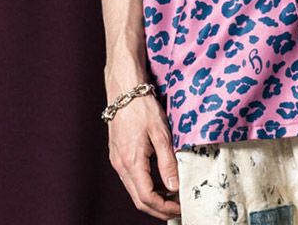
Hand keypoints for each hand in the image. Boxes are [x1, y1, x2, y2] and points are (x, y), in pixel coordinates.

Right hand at [107, 94, 180, 219]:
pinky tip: (159, 181)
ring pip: (134, 191)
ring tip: (172, 196)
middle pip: (138, 200)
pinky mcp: (118, 155)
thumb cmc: (142, 107)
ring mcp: (117, 161)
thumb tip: (174, 186)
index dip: (164, 207)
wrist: (124, 89)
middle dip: (159, 208)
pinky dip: (146, 187)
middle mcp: (121, 166)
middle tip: (178, 207)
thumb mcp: (160, 132)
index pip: (147, 198)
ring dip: (153, 199)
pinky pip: (132, 179)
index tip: (180, 207)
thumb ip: (167, 161)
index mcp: (131, 162)